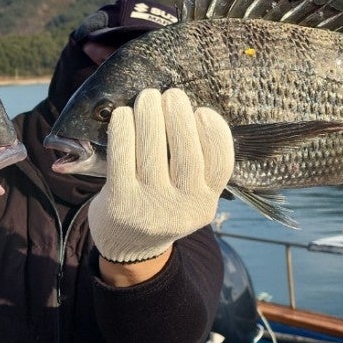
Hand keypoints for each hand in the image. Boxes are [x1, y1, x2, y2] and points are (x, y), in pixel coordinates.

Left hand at [88, 87, 233, 264]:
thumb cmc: (161, 205)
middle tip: (170, 94)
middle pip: (186, 153)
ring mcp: (151, 207)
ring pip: (153, 150)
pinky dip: (123, 129)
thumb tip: (188, 110)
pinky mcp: (120, 203)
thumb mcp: (188, 195)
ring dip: (149, 114)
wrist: (127, 248)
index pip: (221, 164)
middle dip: (178, 115)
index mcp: (206, 202)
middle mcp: (183, 207)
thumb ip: (195, 165)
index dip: (214, 132)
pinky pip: (122, 157)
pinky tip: (122, 114)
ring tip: (147, 97)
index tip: (202, 111)